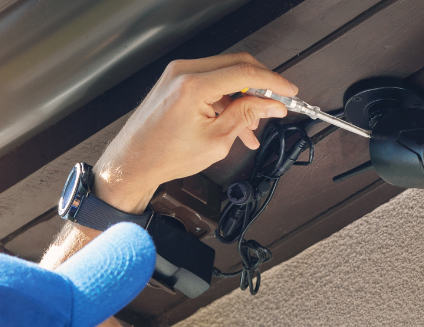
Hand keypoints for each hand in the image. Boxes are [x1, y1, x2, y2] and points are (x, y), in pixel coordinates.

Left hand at [92, 52, 297, 213]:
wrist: (133, 163)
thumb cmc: (164, 156)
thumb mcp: (216, 141)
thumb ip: (246, 116)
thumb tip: (270, 104)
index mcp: (194, 85)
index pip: (245, 73)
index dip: (274, 82)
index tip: (289, 91)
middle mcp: (184, 72)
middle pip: (237, 66)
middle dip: (261, 87)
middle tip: (276, 105)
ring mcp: (178, 75)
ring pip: (225, 75)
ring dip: (243, 97)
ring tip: (252, 127)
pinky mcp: (175, 82)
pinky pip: (210, 84)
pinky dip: (226, 100)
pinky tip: (236, 124)